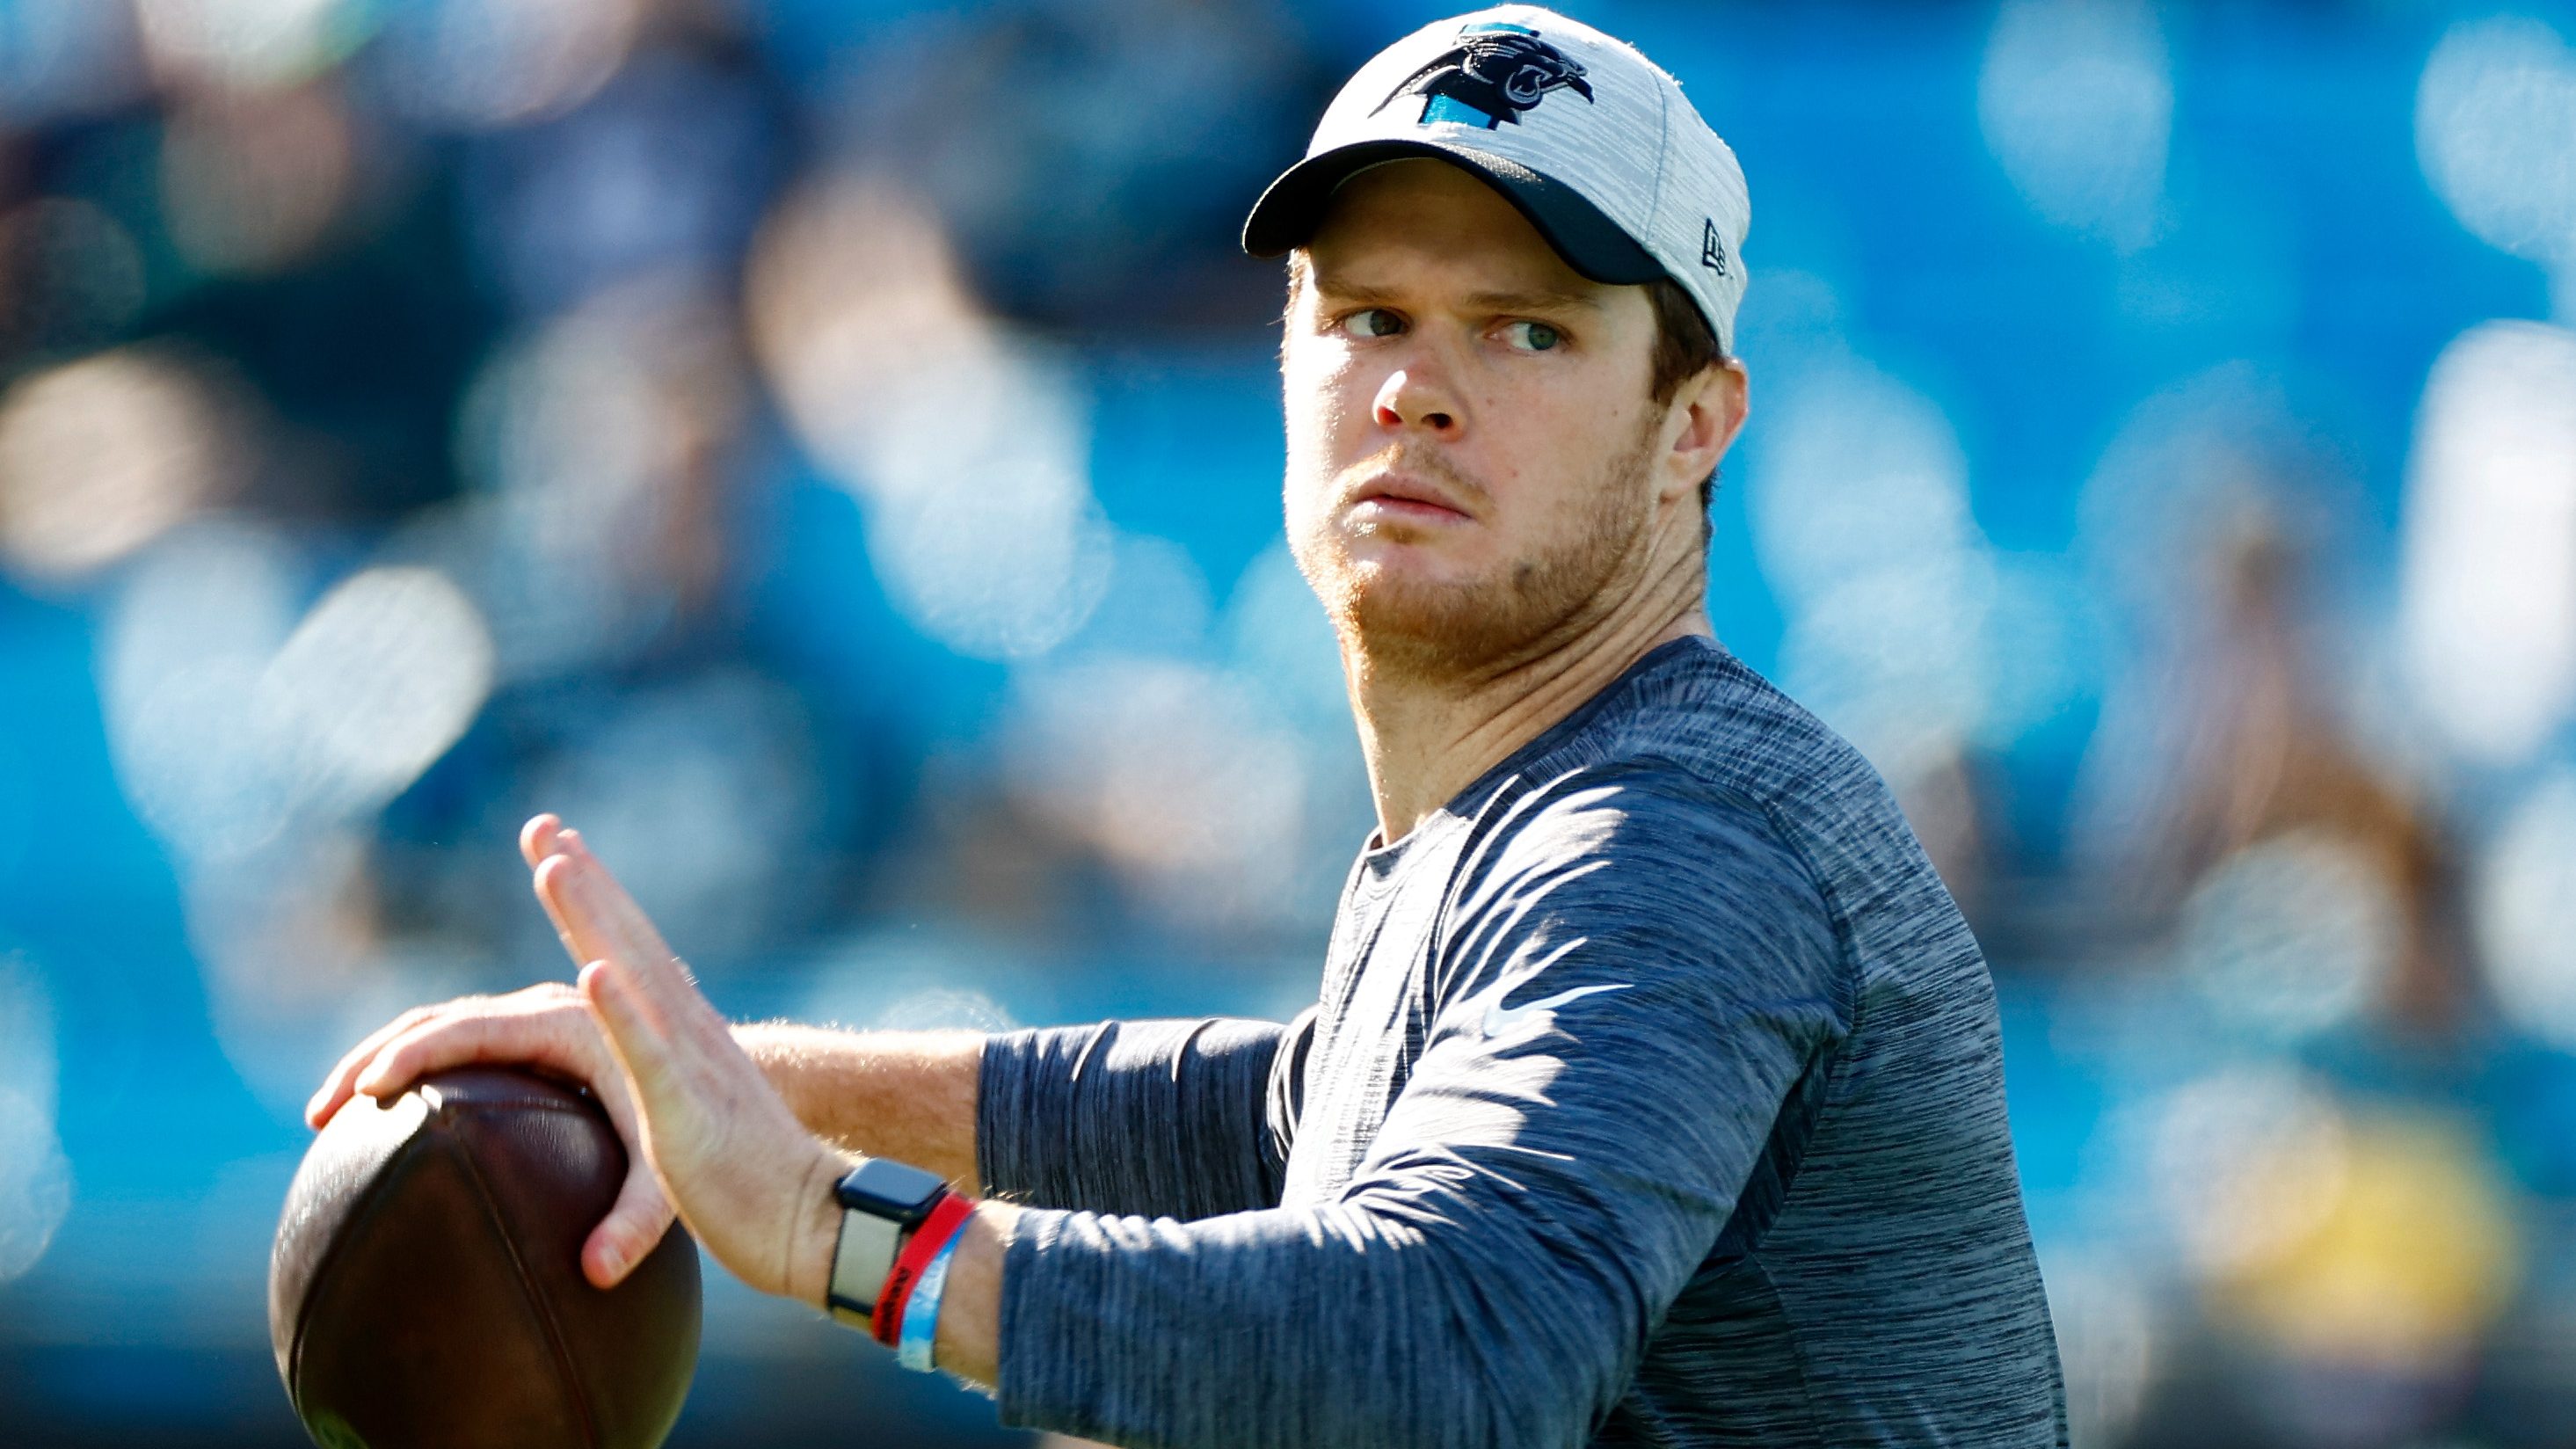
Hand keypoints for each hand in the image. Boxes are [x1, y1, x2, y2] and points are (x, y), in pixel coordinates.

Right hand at [305, 820, 676, 1289]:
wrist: (732, 1091)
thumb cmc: (701, 1135)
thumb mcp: (670, 1181)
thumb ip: (637, 1220)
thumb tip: (597, 1273)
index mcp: (569, 1027)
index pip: (470, 1028)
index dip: (412, 1054)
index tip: (365, 1091)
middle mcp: (550, 1010)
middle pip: (439, 1019)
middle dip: (372, 1058)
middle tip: (318, 1112)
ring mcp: (540, 1019)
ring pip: (443, 1024)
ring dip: (381, 1057)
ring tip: (329, 1114)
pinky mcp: (536, 1037)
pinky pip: (463, 1041)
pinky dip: (415, 1066)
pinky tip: (385, 1115)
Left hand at [531, 820, 847, 1307]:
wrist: (813, 1223)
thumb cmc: (752, 1188)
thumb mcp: (688, 1135)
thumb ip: (656, 1110)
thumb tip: (629, 1105)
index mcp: (679, 1039)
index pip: (630, 953)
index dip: (595, 897)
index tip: (561, 845)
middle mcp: (683, 1036)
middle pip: (624, 942)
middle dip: (582, 881)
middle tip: (544, 826)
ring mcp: (687, 1067)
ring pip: (632, 978)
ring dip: (594, 919)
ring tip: (557, 866)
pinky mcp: (688, 1113)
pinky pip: (649, 1054)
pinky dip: (622, 1010)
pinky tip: (596, 972)